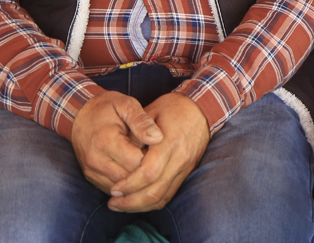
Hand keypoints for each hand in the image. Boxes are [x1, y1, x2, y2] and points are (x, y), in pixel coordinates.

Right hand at [70, 89, 163, 193]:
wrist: (79, 114)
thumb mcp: (126, 105)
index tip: (158, 148)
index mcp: (107, 141)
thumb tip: (158, 138)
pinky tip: (132, 169)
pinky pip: (112, 188)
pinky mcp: (90, 176)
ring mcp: (91, 170)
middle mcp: (96, 160)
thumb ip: (142, 121)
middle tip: (154, 157)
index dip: (153, 158)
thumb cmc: (107, 107)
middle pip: (130, 178)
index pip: (137, 163)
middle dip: (145, 171)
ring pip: (121, 188)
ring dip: (135, 180)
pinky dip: (124, 183)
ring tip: (144, 162)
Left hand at [107, 92, 210, 211]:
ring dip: (140, 205)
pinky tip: (137, 201)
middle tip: (112, 202)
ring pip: (163, 197)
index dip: (129, 184)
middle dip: (131, 201)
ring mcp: (185, 168)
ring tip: (120, 205)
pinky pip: (169, 194)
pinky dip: (152, 202)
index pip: (149, 173)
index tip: (113, 188)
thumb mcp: (150, 112)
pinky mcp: (186, 172)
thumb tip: (121, 156)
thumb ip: (135, 134)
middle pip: (155, 191)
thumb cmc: (172, 108)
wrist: (201, 109)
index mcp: (169, 142)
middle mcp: (179, 159)